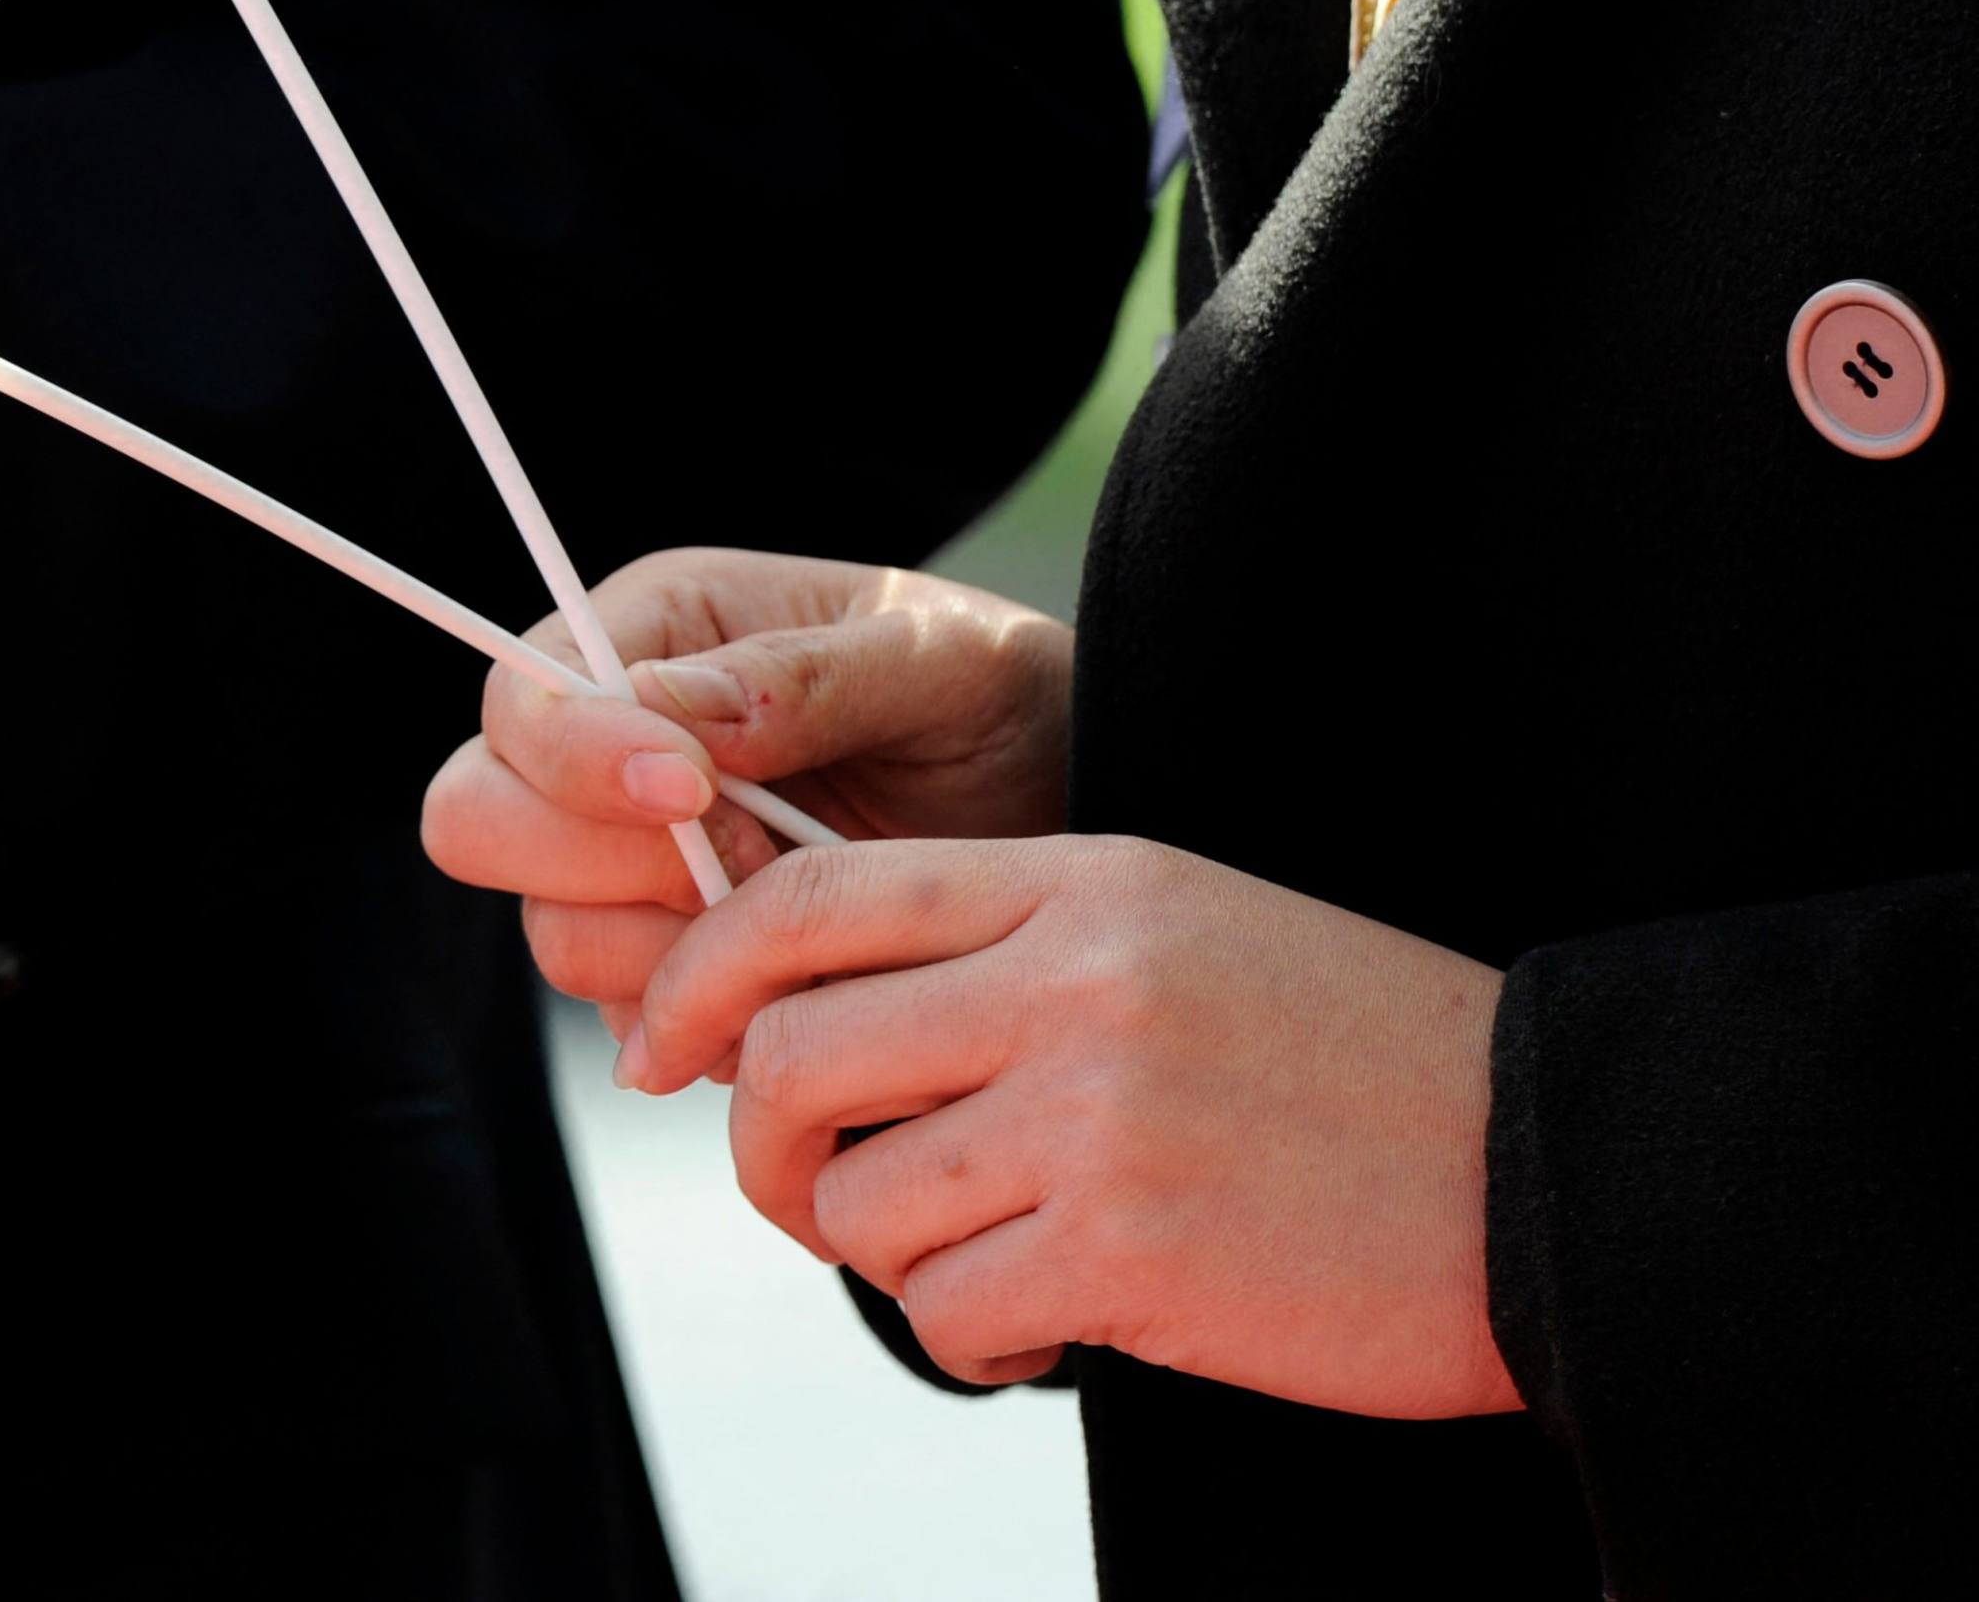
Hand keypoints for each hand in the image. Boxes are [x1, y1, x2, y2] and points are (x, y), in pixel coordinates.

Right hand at [420, 549, 1071, 1024]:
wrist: (1080, 822)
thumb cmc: (1013, 708)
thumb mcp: (943, 663)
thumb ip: (805, 676)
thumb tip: (660, 709)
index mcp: (656, 632)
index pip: (522, 700)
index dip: (580, 758)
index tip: (696, 792)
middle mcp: (612, 748)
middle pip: (482, 821)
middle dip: (604, 866)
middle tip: (747, 869)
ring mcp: (630, 867)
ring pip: (557, 936)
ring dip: (676, 954)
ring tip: (807, 930)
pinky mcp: (675, 965)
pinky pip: (634, 1020)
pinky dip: (716, 1023)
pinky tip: (813, 986)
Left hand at [629, 833, 1517, 1415]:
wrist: (1556, 1170)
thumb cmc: (1349, 1061)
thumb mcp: (1174, 930)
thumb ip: (998, 944)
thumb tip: (791, 1015)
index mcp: (1079, 879)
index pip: (805, 895)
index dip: (696, 975)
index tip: (661, 1049)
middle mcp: (1075, 980)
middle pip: (790, 1056)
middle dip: (763, 1147)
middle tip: (811, 1193)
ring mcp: (1101, 1114)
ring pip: (856, 1200)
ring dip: (884, 1255)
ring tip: (981, 1258)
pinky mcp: (1134, 1252)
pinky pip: (947, 1312)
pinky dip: (968, 1338)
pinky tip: (1043, 1324)